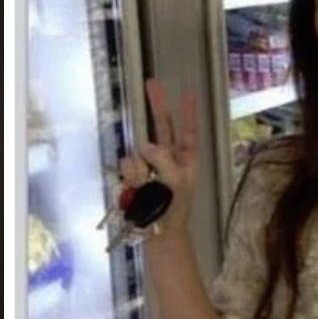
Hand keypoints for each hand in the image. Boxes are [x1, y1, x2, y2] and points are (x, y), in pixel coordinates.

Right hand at [119, 79, 198, 234]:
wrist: (157, 235)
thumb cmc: (174, 210)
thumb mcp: (176, 183)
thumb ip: (163, 161)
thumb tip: (145, 146)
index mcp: (186, 159)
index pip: (188, 131)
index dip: (188, 112)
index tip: (189, 92)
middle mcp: (169, 158)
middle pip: (163, 126)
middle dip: (157, 104)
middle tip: (151, 82)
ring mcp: (149, 165)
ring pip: (140, 150)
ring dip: (141, 165)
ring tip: (147, 187)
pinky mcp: (133, 175)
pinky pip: (128, 166)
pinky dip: (131, 175)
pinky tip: (135, 189)